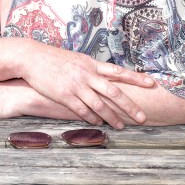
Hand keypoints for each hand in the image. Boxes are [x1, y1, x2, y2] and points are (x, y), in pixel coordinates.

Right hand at [16, 40, 154, 128]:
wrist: (31, 57)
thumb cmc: (54, 58)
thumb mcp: (76, 59)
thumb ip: (91, 68)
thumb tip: (104, 75)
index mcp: (91, 64)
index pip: (119, 71)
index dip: (136, 78)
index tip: (152, 84)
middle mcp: (87, 74)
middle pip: (114, 92)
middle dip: (130, 106)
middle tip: (142, 117)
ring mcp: (76, 85)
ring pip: (99, 105)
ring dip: (112, 117)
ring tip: (121, 126)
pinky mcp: (64, 95)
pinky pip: (82, 110)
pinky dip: (92, 118)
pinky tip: (98, 123)